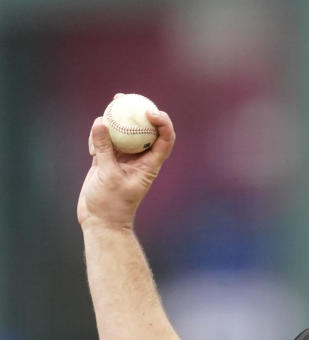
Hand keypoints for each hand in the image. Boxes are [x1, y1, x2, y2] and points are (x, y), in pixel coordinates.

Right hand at [77, 95, 174, 230]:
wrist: (100, 221)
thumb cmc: (111, 203)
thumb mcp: (107, 174)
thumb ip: (104, 148)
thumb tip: (101, 121)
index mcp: (150, 164)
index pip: (164, 139)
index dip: (163, 122)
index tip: (150, 111)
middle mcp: (139, 159)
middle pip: (142, 130)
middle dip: (135, 112)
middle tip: (123, 97)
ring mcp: (123, 159)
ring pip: (121, 134)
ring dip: (113, 122)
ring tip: (107, 109)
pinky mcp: (107, 161)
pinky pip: (104, 142)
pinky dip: (98, 139)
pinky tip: (91, 147)